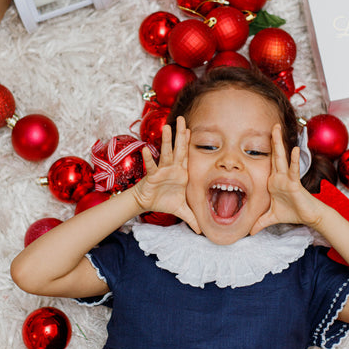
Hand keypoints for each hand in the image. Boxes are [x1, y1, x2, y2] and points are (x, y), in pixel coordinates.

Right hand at [131, 116, 200, 232]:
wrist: (148, 204)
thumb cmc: (164, 201)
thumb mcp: (182, 209)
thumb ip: (193, 217)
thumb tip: (202, 230)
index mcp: (182, 173)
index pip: (187, 155)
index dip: (189, 142)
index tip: (191, 128)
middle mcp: (173, 168)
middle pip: (178, 148)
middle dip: (180, 134)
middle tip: (182, 118)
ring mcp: (162, 170)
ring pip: (166, 153)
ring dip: (167, 140)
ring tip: (167, 127)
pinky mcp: (152, 176)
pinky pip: (151, 167)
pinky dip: (149, 159)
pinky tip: (146, 150)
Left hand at [250, 124, 323, 234]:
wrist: (308, 217)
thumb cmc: (292, 212)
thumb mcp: (271, 217)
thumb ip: (260, 222)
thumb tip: (250, 232)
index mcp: (273, 181)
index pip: (267, 162)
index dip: (264, 150)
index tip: (256, 137)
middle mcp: (279, 176)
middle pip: (274, 155)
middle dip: (272, 140)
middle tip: (271, 124)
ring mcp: (287, 178)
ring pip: (282, 158)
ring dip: (279, 143)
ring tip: (276, 129)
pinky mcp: (294, 183)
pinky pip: (294, 170)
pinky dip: (294, 160)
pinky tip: (294, 150)